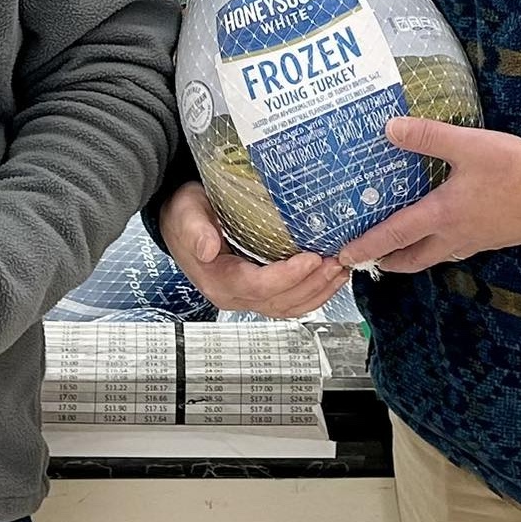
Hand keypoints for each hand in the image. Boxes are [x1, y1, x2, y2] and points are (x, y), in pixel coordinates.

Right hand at [161, 182, 349, 317]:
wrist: (180, 221)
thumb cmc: (186, 215)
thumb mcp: (186, 214)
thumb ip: (196, 230)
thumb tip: (207, 248)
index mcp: (219, 280)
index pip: (258, 286)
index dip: (288, 277)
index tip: (311, 259)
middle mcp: (234, 295)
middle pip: (280, 301)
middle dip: (312, 284)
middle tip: (336, 262)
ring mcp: (248, 296)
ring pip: (288, 307)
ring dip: (318, 292)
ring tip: (339, 270)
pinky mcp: (259, 291)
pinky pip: (289, 302)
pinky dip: (313, 294)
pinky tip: (329, 279)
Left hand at [335, 117, 520, 273]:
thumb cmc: (514, 171)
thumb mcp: (468, 146)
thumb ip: (428, 137)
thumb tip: (390, 128)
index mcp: (441, 215)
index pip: (394, 235)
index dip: (367, 245)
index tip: (345, 257)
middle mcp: (454, 235)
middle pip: (412, 259)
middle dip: (387, 260)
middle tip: (369, 258)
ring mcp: (474, 240)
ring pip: (434, 256)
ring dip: (412, 255)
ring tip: (399, 244)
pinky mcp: (491, 238)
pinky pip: (455, 248)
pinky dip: (437, 245)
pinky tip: (441, 228)